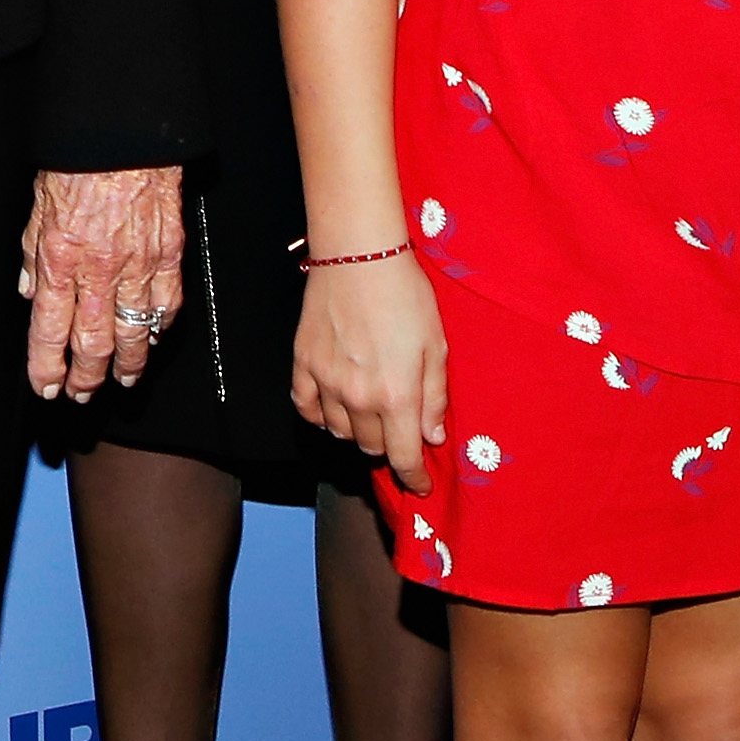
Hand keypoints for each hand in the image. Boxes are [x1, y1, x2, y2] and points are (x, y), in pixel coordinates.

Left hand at [19, 165, 184, 400]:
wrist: (126, 134)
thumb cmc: (79, 162)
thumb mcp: (38, 205)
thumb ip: (33, 254)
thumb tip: (29, 291)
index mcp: (60, 258)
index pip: (49, 330)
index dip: (46, 367)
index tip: (46, 387)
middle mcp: (99, 270)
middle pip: (92, 344)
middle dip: (85, 378)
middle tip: (81, 395)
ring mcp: (138, 266)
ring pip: (133, 334)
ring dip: (127, 365)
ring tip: (122, 381)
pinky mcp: (169, 256)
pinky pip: (166, 306)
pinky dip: (158, 329)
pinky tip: (152, 340)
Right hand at [289, 251, 444, 488]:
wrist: (359, 254)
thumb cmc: (405, 295)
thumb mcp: (436, 346)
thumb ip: (434, 397)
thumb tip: (433, 437)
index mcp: (397, 396)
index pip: (404, 457)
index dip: (414, 479)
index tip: (420, 486)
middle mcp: (359, 397)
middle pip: (371, 447)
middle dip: (390, 446)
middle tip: (400, 428)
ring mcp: (326, 382)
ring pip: (340, 432)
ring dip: (359, 431)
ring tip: (371, 412)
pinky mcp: (303, 364)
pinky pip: (307, 408)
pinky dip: (322, 416)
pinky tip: (335, 406)